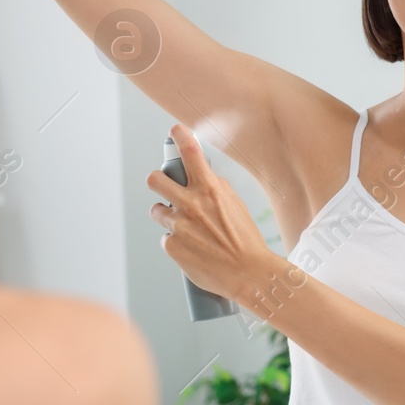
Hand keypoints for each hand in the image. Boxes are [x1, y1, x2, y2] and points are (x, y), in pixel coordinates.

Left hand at [147, 123, 274, 299]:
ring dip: (166, 216)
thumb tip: (205, 181)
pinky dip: (177, 243)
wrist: (248, 273)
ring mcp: (178, 226)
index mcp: (210, 190)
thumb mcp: (237, 206)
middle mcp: (190, 204)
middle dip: (157, 181)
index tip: (175, 130)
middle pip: (155, 180)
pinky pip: (167, 238)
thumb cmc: (247, 241)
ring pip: (157, 211)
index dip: (180, 136)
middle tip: (164, 187)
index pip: (190, 153)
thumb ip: (217, 190)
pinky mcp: (172, 246)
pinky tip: (193, 249)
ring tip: (184, 227)